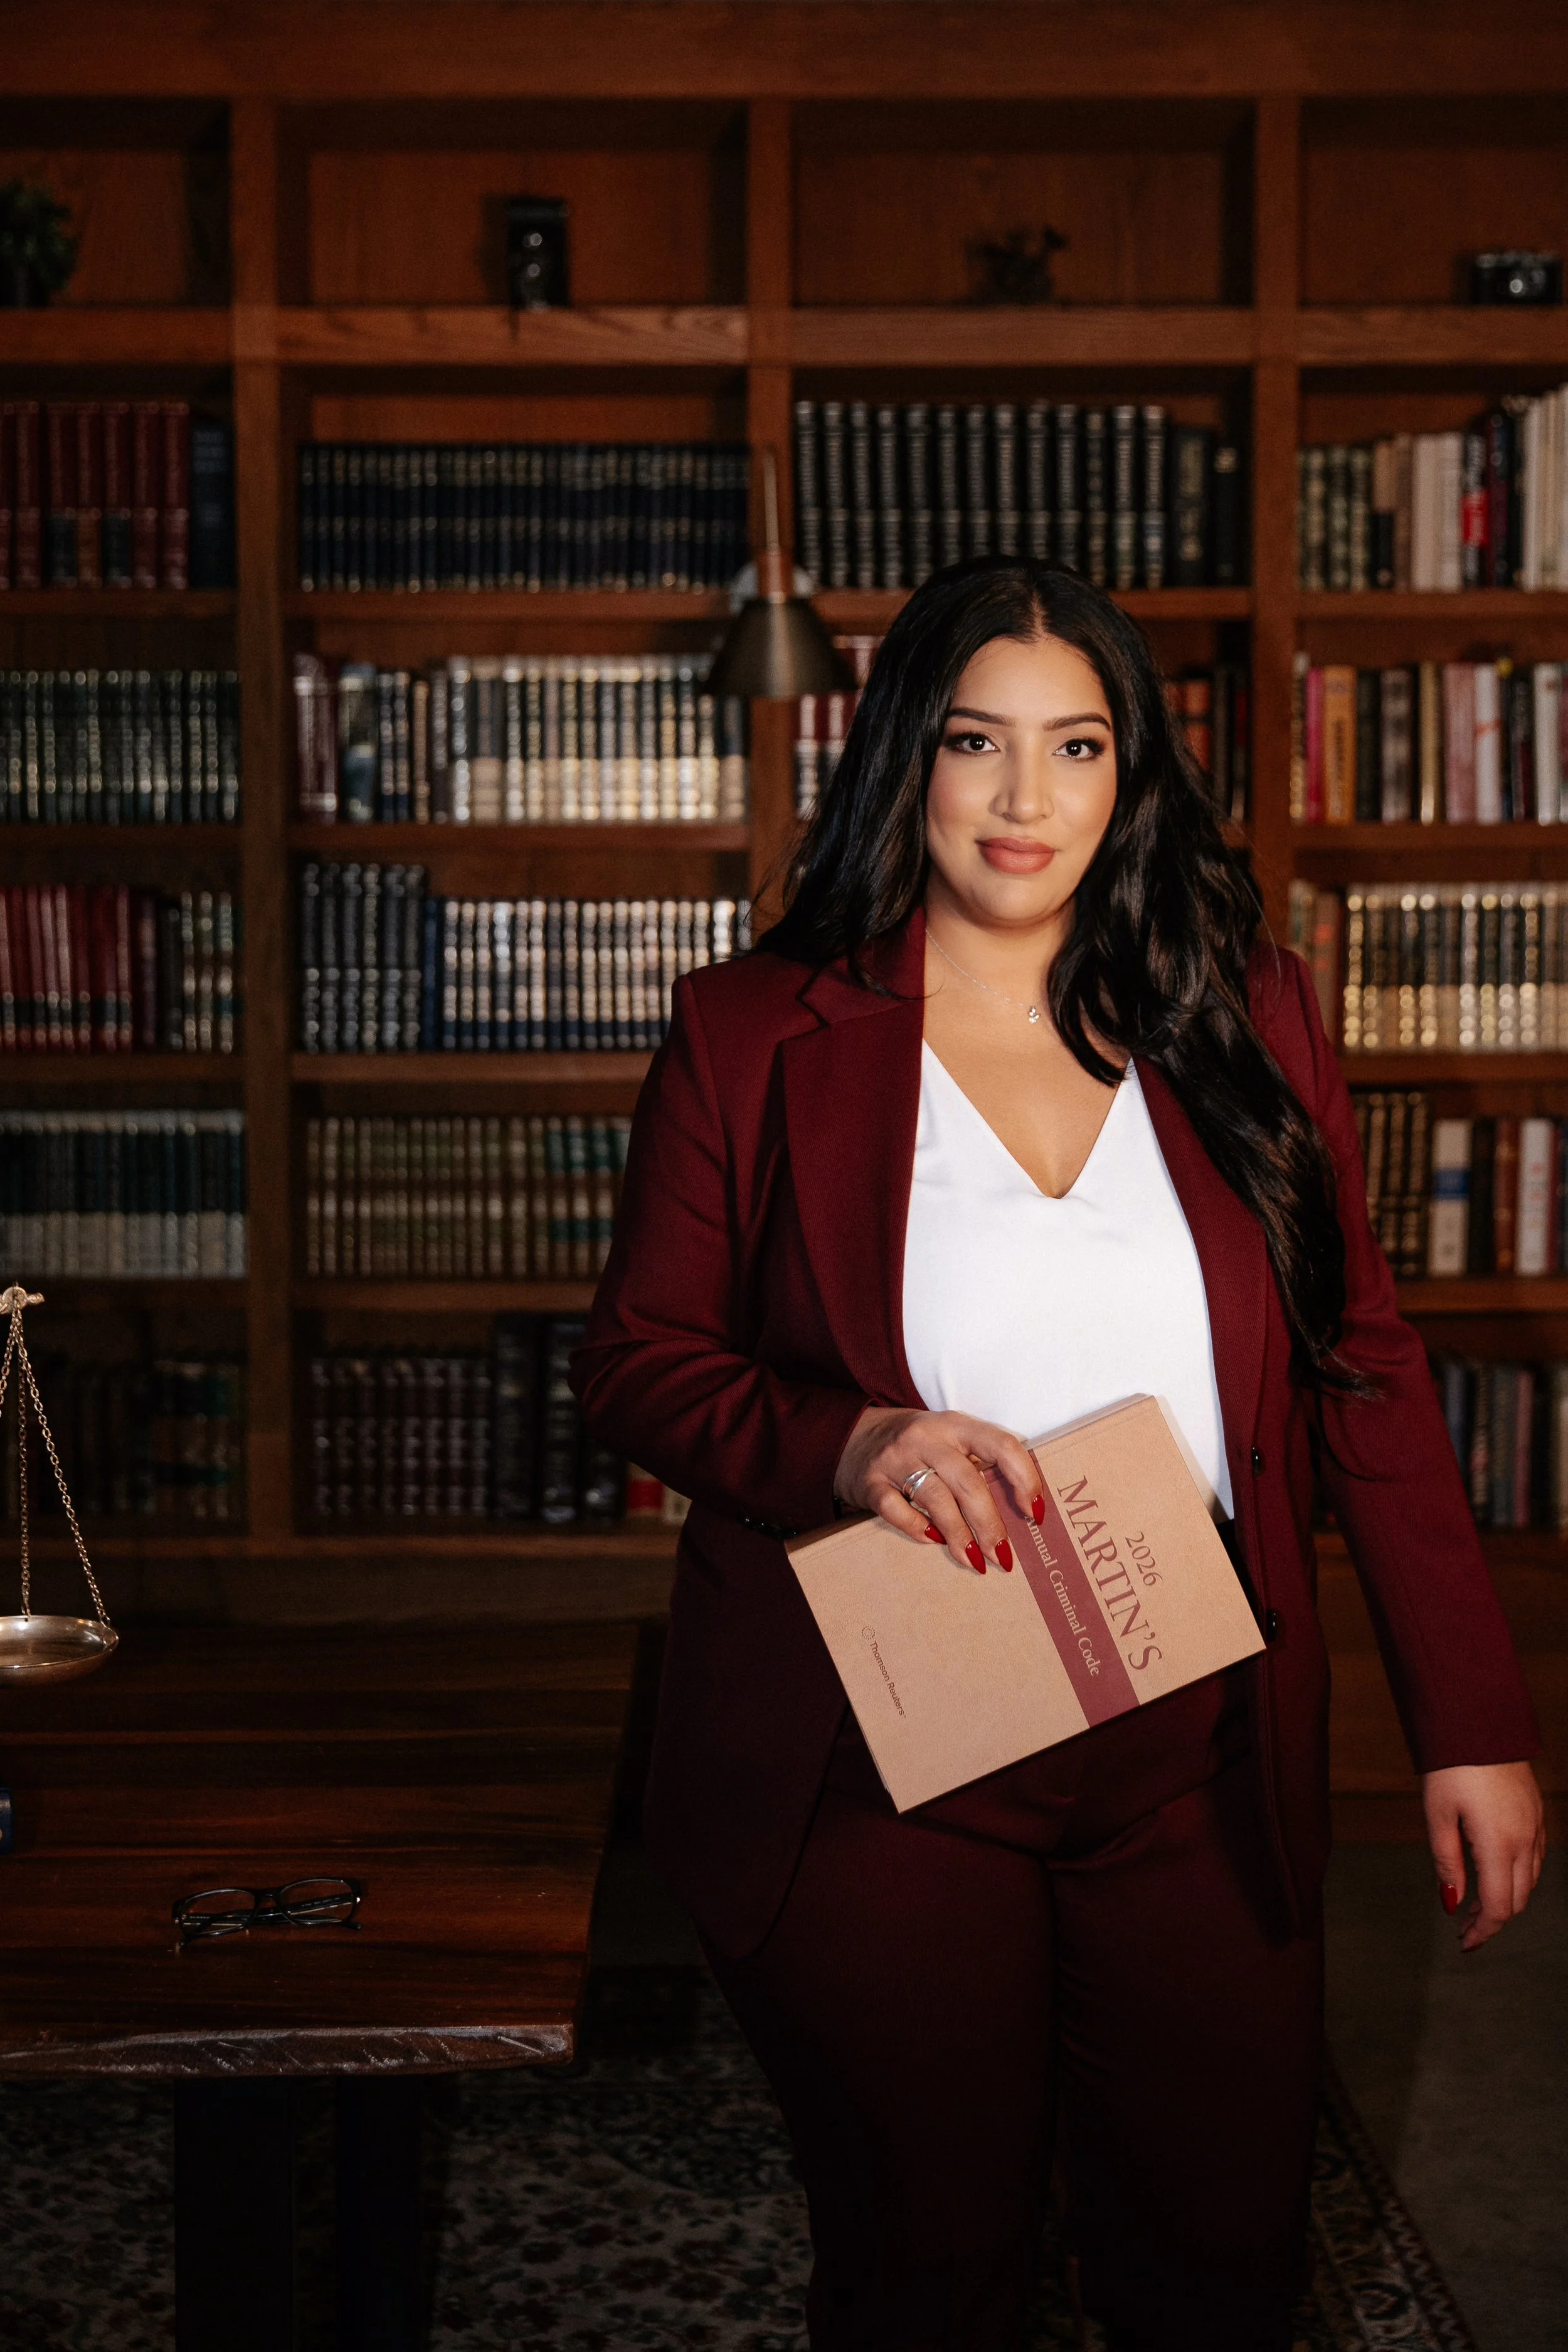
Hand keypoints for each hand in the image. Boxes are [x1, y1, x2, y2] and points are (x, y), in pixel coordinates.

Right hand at [833, 1406, 1041, 1574]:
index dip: (1025, 1479)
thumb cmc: (919, 1446)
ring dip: (959, 1536)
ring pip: (936, 1499)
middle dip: (990, 1524)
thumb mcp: (951, 1440)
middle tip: (1003, 1555)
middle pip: (968, 1482)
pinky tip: (932, 1540)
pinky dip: (917, 1529)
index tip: (1035, 1513)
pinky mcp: (871, 1482)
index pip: (1001, 1445)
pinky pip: (896, 1510)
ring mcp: (896, 1458)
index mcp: (956, 1425)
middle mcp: (927, 1437)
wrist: (854, 1436)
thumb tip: (1021, 1513)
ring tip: (974, 1561)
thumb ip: (980, 1464)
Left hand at [1420, 1759, 1543, 1951]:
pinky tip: (1495, 1871)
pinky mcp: (1537, 1813)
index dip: (1482, 1930)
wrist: (1479, 1722)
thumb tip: (1452, 1902)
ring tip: (1475, 1901)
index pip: (1500, 1907)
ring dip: (1507, 1898)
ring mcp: (1536, 1826)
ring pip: (1530, 1881)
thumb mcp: (1438, 1816)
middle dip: (1493, 1918)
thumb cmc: (1451, 1767)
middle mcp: (1525, 1840)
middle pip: (1518, 1899)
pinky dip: (1518, 1875)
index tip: (1464, 1942)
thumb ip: (1446, 1862)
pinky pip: (1534, 1857)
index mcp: (1499, 1845)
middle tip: (1465, 1924)